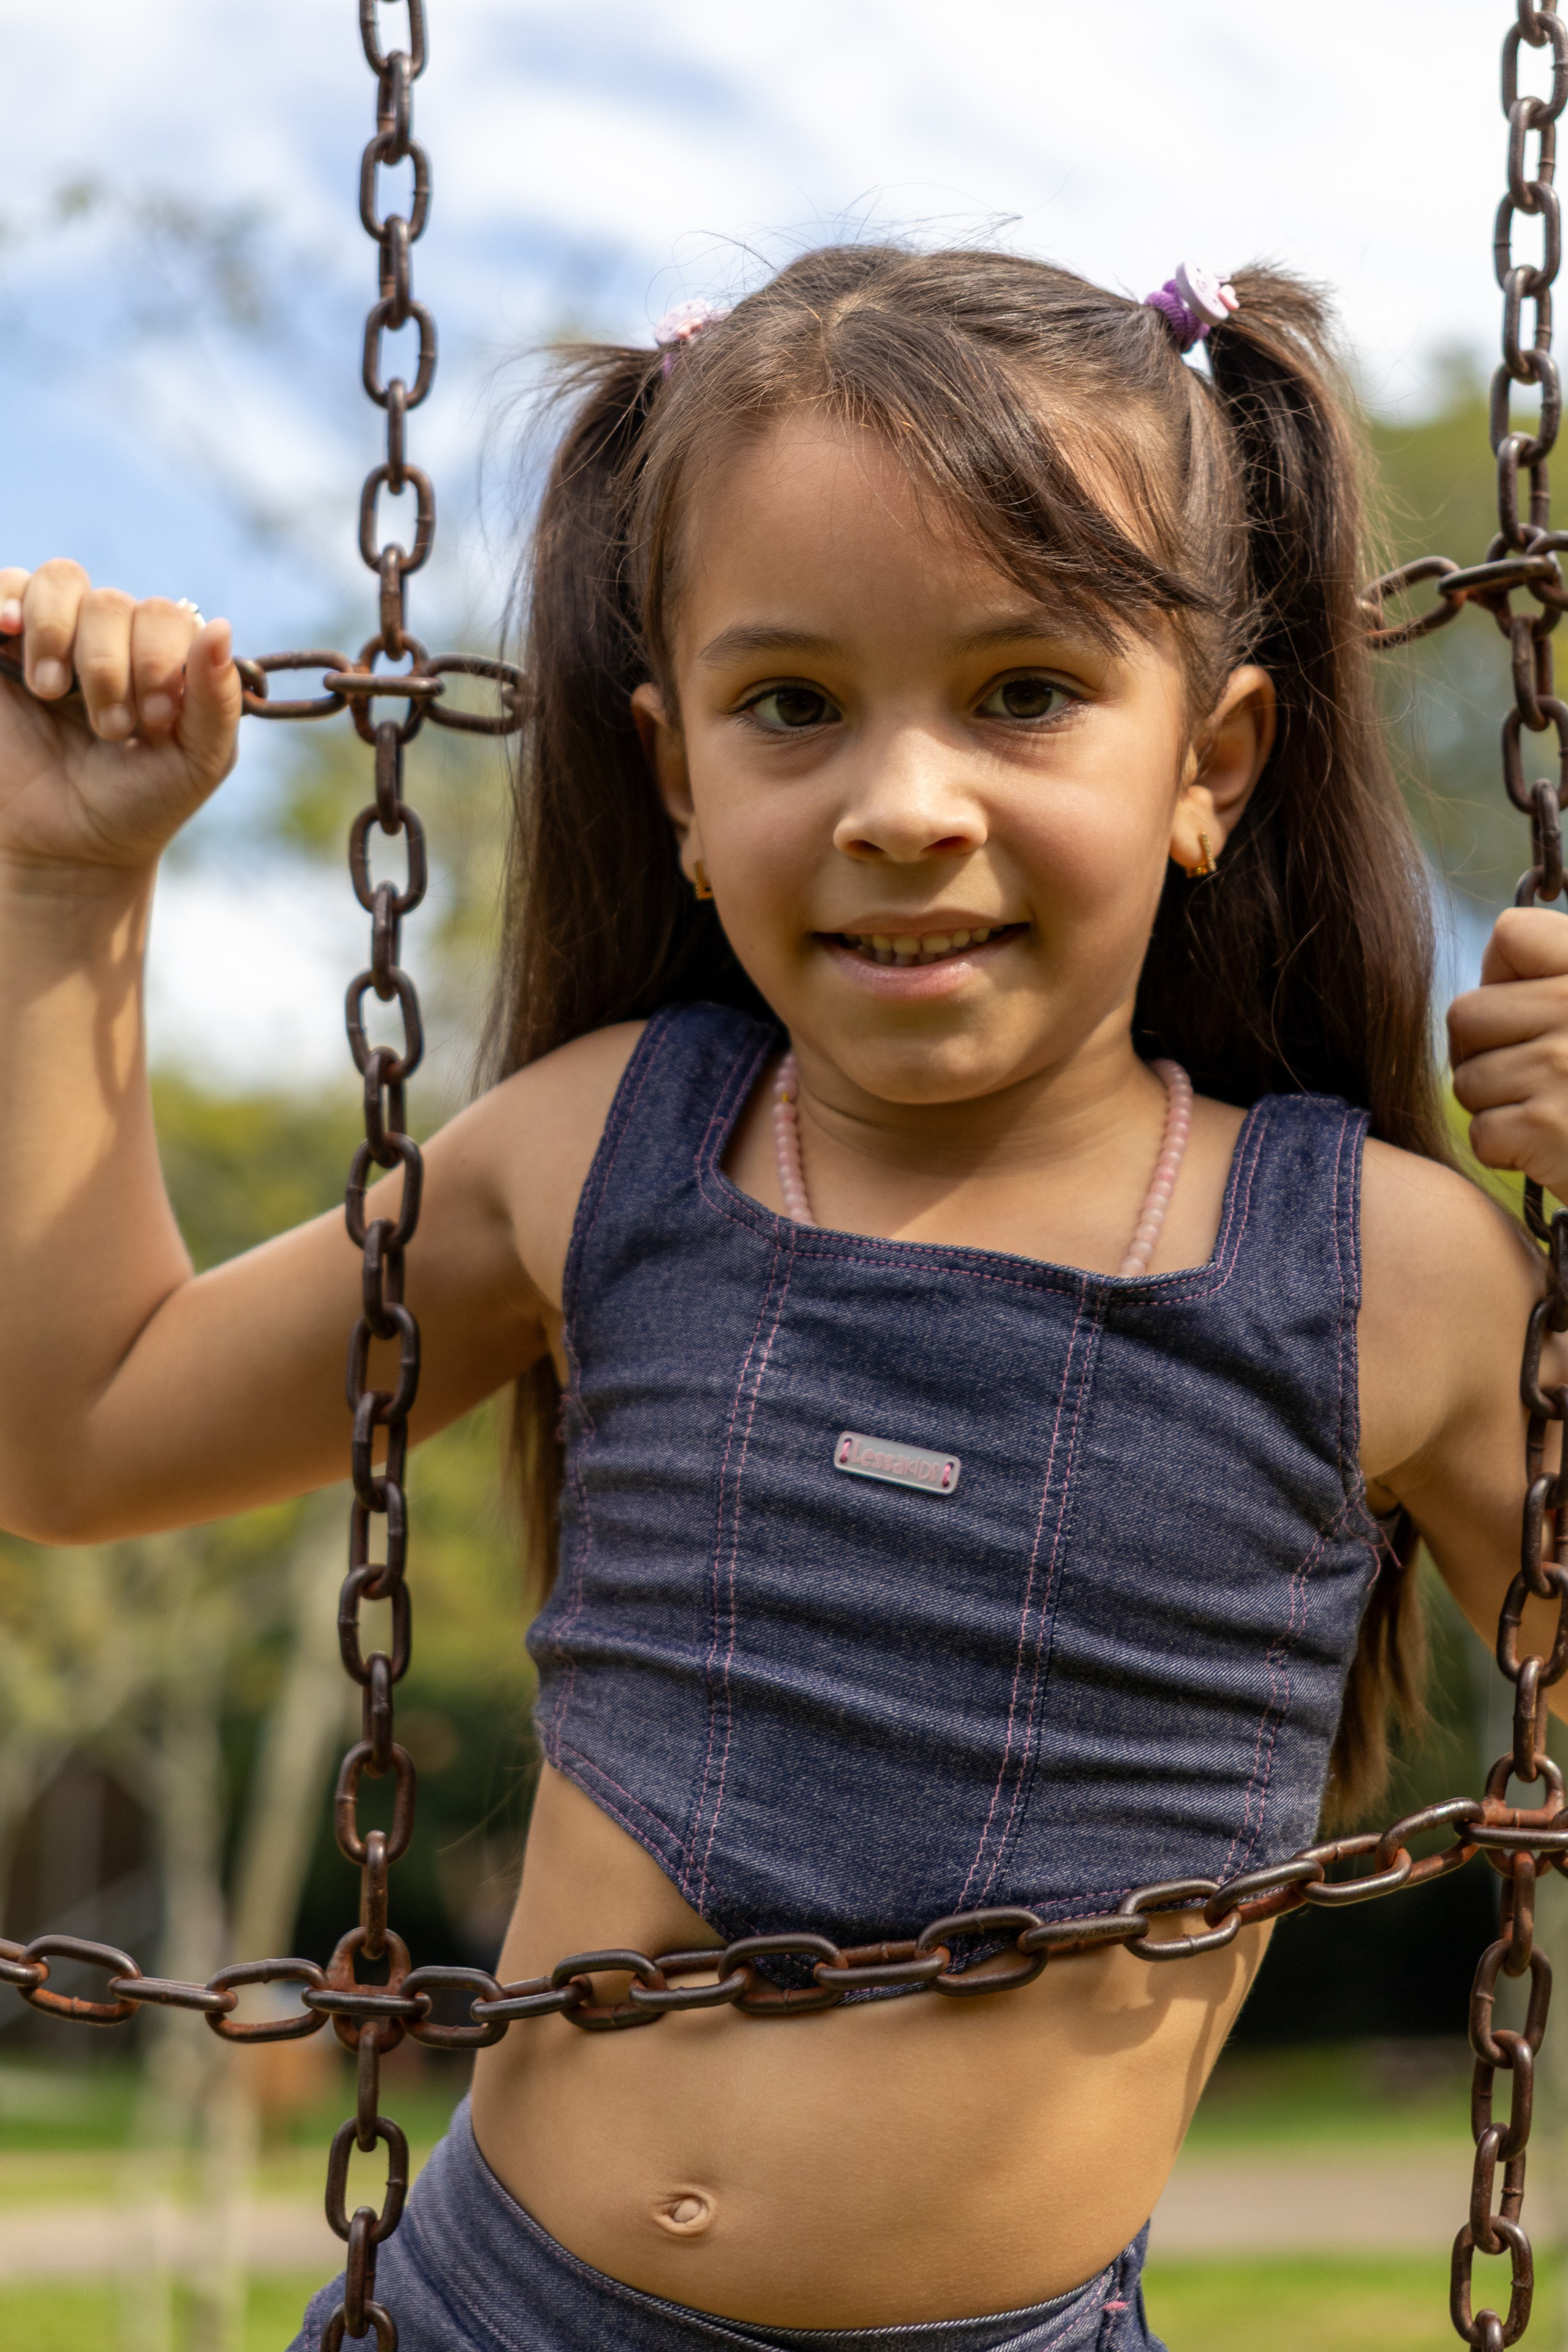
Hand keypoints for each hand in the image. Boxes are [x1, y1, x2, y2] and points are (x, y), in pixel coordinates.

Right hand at [0, 560, 241, 881]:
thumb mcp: (197, 761)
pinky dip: (3, 598)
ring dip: (58, 634)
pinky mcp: (3, 651)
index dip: (157, 660)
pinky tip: (9, 627)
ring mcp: (54, 638)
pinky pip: (3, 586)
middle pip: (109, 603)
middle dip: (107, 668)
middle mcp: (110, 638)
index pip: (164, 615)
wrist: (69, 849)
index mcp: (162, 657)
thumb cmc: (140, 804)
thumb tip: (220, 626)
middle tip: (108, 729)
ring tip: (51, 693)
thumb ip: (216, 700)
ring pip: (59, 582)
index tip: (153, 721)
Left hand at [1449, 905, 1567, 1196]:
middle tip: (1528, 1077)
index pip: (1511, 935)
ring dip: (1498, 1106)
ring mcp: (1562, 1066)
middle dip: (1483, 1053)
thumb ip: (1562, 981)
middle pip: (1466, 1015)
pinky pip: (1483, 1132)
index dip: (1502, 977)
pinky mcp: (1546, 1127)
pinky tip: (1554, 1149)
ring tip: (1553, 1113)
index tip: (1527, 1011)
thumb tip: (1496, 972)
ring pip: (1467, 1080)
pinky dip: (1510, 1151)